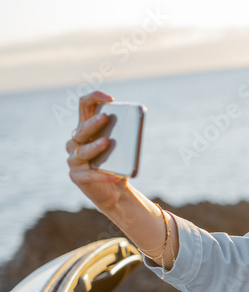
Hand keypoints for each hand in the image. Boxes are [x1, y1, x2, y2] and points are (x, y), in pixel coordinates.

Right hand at [66, 90, 127, 213]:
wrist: (116, 192)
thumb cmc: (118, 165)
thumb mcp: (122, 148)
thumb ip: (123, 136)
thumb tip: (131, 125)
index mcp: (85, 130)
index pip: (84, 107)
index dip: (94, 98)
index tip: (110, 98)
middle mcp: (75, 143)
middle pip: (81, 130)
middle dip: (93, 123)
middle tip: (106, 118)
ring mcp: (73, 160)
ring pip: (83, 151)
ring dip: (95, 147)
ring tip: (107, 143)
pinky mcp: (77, 177)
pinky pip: (89, 175)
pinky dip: (103, 175)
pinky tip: (115, 175)